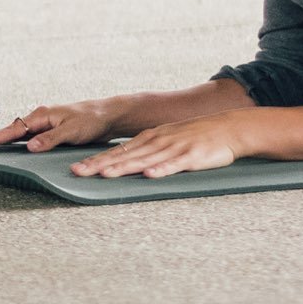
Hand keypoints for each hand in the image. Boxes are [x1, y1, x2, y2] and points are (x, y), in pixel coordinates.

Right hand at [0, 101, 119, 152]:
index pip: (11, 131)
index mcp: (40, 116)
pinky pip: (21, 137)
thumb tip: (28, 146)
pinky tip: (1, 146)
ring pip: (11, 134)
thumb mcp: (72, 131)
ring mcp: (40, 124)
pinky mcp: (46, 131)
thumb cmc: (91, 121)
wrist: (106, 115)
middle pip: (5, 131)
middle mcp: (37, 118)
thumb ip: (50, 139)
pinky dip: (7, 141)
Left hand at [69, 114, 245, 178]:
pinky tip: (149, 175)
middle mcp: (156, 142)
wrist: (227, 128)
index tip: (75, 169)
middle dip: (99, 165)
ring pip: (144, 160)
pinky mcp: (192, 157)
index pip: (117, 152)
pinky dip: (161, 170)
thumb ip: (145, 150)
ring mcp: (173, 149)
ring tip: (104, 174)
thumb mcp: (165, 138)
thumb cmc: (194, 136)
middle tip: (77, 173)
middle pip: (124, 156)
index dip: (96, 161)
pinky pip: (174, 165)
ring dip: (124, 167)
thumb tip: (123, 161)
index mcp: (148, 139)